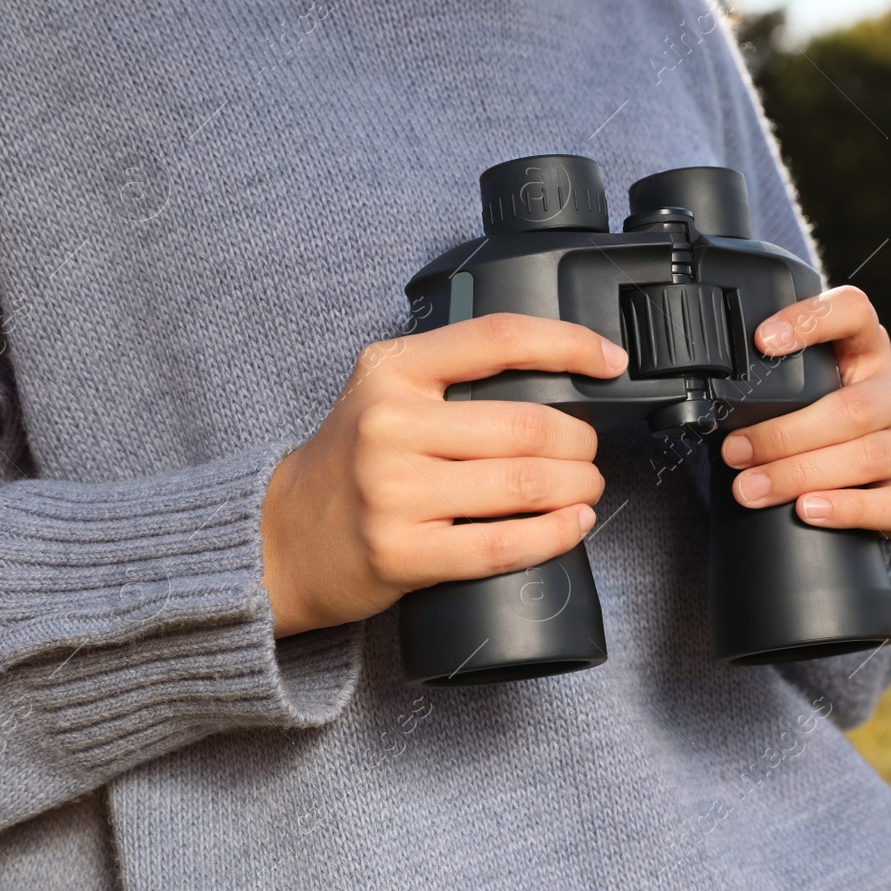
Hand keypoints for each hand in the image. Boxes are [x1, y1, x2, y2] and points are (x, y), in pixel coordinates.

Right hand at [261, 314, 628, 637]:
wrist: (279, 538)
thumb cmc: (350, 462)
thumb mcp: (383, 393)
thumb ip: (449, 375)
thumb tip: (554, 375)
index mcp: (392, 370)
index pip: (498, 338)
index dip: (570, 345)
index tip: (610, 360)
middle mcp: (389, 424)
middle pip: (527, 425)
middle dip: (580, 442)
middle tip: (588, 453)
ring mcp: (394, 492)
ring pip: (525, 484)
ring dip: (577, 487)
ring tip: (585, 487)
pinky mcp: (402, 552)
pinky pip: (503, 545)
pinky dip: (555, 535)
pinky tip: (573, 524)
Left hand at [719, 286, 890, 538]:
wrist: (868, 483)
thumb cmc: (820, 429)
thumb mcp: (801, 397)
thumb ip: (773, 391)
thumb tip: (706, 407)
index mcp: (866, 352)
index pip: (854, 313)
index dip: (812, 320)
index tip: (762, 340)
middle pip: (852, 407)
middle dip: (784, 433)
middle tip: (735, 452)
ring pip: (868, 454)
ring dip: (800, 473)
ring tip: (752, 488)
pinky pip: (890, 503)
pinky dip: (845, 508)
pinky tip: (809, 510)